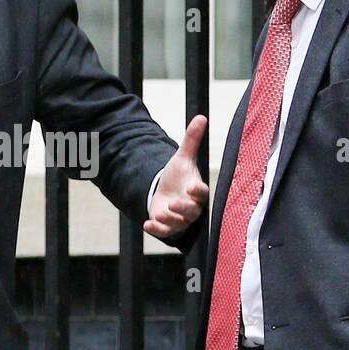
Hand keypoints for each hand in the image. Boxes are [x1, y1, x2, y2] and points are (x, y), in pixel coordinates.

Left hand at [144, 115, 208, 238]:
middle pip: (192, 211)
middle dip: (183, 208)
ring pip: (179, 223)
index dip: (198, 192)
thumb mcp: (182, 157)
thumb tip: (201, 117)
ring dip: (169, 220)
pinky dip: (157, 229)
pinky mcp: (168, 226)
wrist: (167, 191)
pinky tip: (147, 224)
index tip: (192, 188)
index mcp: (196, 190)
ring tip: (160, 213)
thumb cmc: (179, 176)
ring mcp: (180, 218)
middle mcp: (191, 207)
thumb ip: (191, 140)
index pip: (202, 193)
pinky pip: (165, 232)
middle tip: (174, 203)